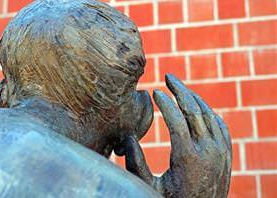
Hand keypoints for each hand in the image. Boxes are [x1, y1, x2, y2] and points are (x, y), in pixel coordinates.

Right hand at [122, 74, 231, 197]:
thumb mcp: (149, 186)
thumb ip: (135, 162)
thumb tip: (127, 137)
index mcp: (187, 157)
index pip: (177, 119)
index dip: (165, 102)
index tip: (155, 92)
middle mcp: (208, 150)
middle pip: (194, 110)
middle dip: (180, 90)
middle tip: (169, 76)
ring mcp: (220, 151)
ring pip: (208, 114)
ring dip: (193, 97)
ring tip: (180, 88)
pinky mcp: (226, 153)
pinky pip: (220, 124)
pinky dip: (207, 111)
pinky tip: (197, 106)